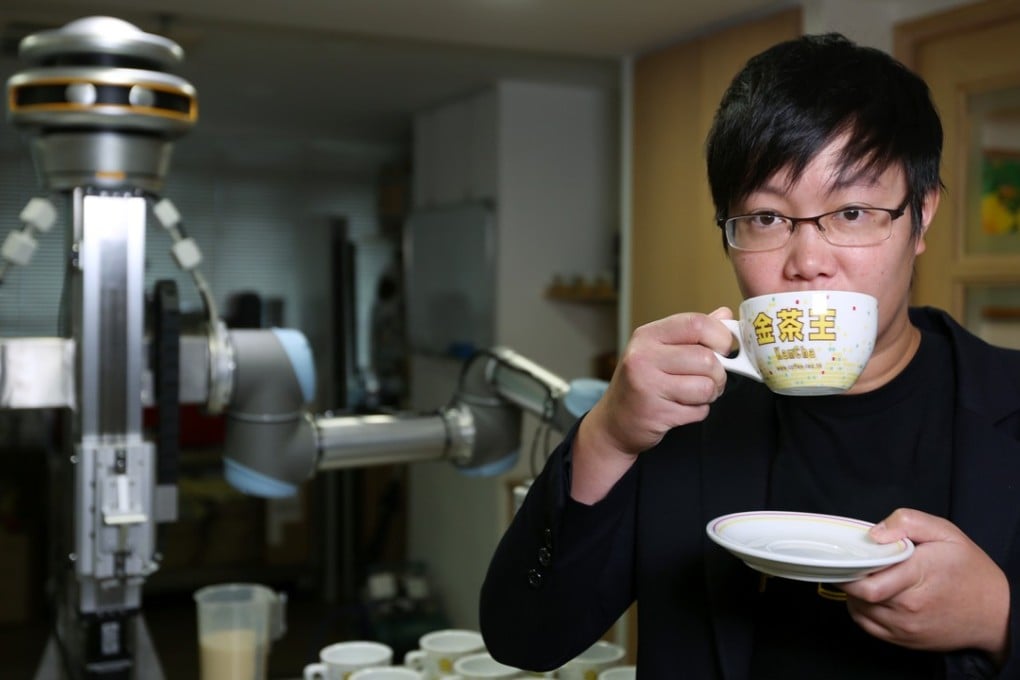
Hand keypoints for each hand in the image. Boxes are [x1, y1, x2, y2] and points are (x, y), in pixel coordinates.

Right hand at [570, 309, 732, 502]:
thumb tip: (725, 314)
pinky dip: (697, 412)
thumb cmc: (642, 383)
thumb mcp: (661, 350)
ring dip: (709, 395)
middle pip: (706, 358)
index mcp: (648, 336)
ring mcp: (646, 385)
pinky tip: (680, 409)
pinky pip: (698, 411)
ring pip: (706, 387)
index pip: (696, 323)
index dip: (721, 336)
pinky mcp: (655, 413)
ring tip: (694, 395)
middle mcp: (643, 356)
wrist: (614, 422)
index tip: (726, 349)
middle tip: (711, 380)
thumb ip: (693, 333)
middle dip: (719, 374)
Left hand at [840, 508, 1008, 662]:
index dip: (849, 566)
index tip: (847, 554)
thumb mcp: (945, 533)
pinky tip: (872, 595)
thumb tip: (875, 534)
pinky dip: (861, 609)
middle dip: (849, 577)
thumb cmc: (969, 570)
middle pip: (860, 595)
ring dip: (854, 593)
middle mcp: (909, 607)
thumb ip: (907, 523)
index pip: (867, 581)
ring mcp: (906, 627)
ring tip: (867, 576)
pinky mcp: (904, 640)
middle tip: (853, 563)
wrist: (996, 613)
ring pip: (859, 610)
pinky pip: (867, 624)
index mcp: (918, 575)